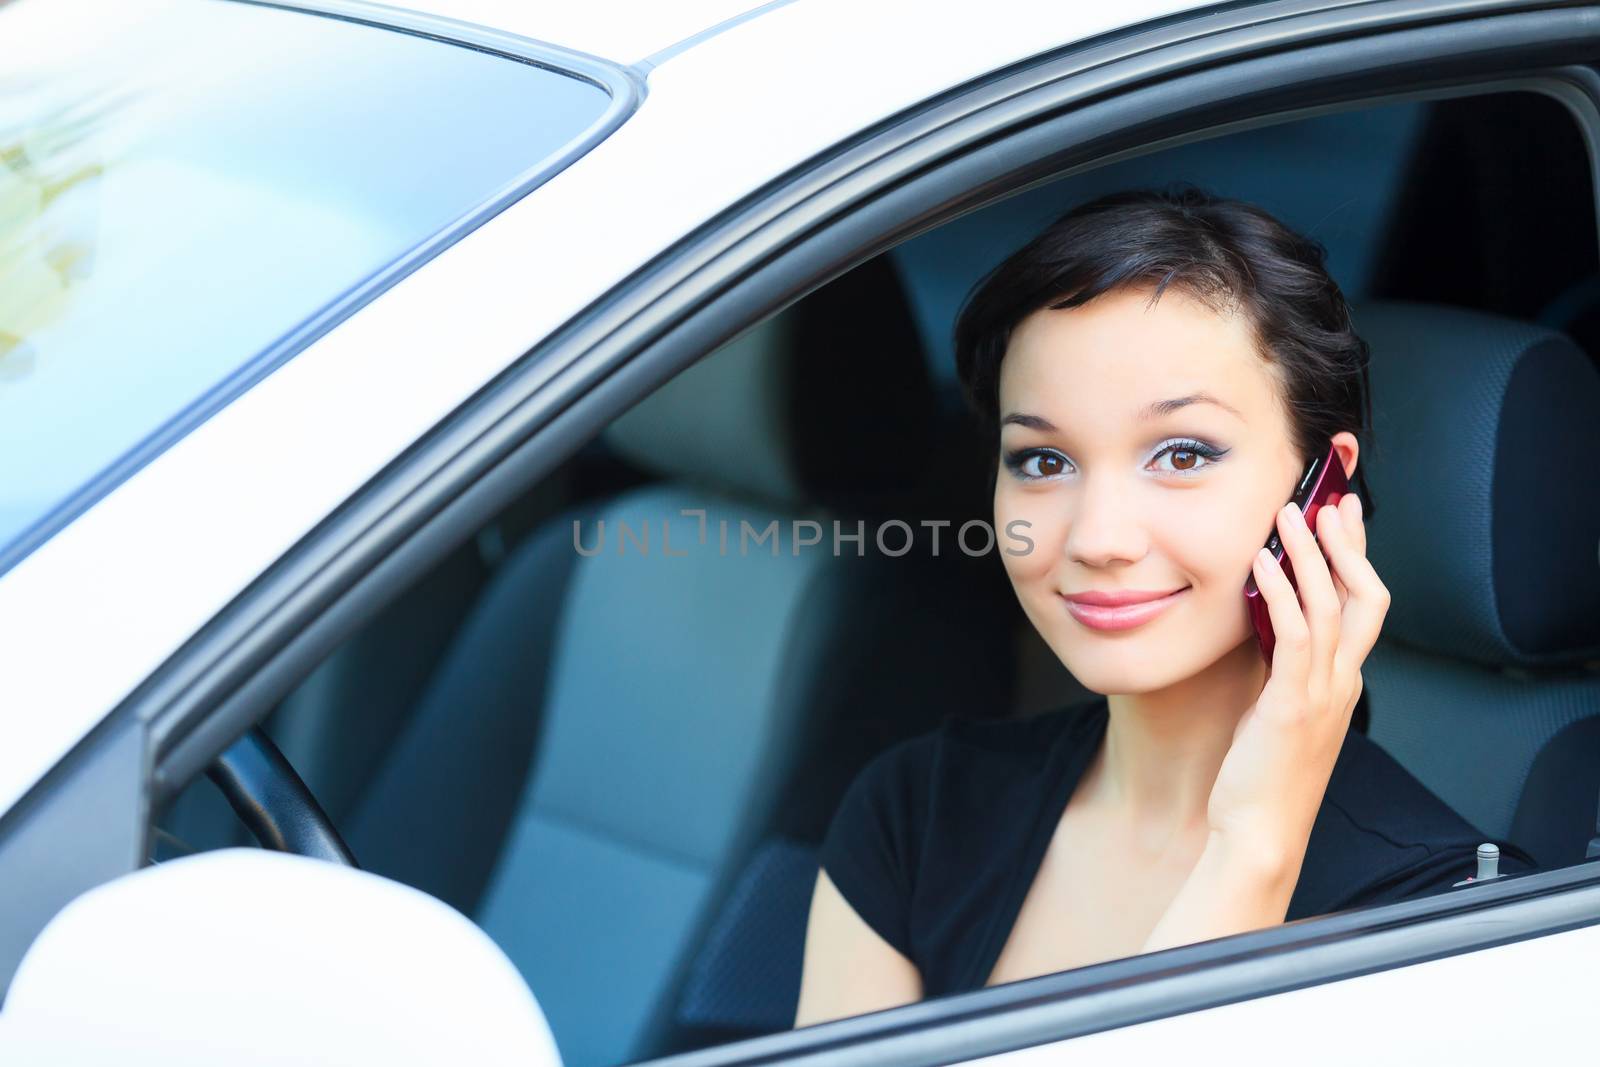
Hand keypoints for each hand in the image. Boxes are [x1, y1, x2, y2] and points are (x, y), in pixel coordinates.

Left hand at [1205, 492, 1391, 872]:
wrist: (1259, 834)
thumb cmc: (1261, 780)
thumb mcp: (1276, 712)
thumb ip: (1281, 672)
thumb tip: (1262, 625)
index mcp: (1341, 684)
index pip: (1364, 607)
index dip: (1358, 558)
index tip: (1343, 518)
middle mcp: (1340, 683)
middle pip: (1366, 597)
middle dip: (1350, 543)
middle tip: (1330, 500)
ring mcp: (1321, 693)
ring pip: (1332, 606)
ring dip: (1311, 554)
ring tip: (1289, 514)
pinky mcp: (1290, 705)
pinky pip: (1295, 635)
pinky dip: (1284, 591)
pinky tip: (1263, 562)